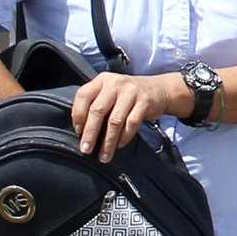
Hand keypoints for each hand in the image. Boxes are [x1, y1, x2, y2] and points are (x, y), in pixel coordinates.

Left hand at [73, 71, 188, 160]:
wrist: (158, 89)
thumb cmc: (127, 95)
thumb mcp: (109, 92)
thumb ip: (95, 103)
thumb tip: (81, 130)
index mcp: (102, 80)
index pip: (83, 96)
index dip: (78, 115)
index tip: (78, 131)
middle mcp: (115, 83)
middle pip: (97, 110)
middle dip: (90, 133)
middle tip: (86, 149)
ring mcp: (131, 92)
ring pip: (115, 121)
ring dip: (108, 142)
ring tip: (104, 156)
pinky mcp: (144, 102)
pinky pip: (131, 124)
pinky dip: (124, 137)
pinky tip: (119, 145)